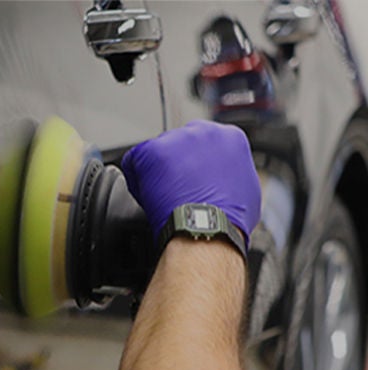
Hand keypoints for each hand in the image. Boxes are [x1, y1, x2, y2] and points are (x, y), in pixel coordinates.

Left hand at [121, 120, 260, 244]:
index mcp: (229, 138)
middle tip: (175, 192)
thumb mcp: (246, 190)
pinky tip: (148, 197)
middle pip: (180, 145)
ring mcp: (177, 139)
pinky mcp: (151, 150)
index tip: (190, 183)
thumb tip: (225, 181)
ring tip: (163, 198)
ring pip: (157, 153)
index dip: (194, 167)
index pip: (203, 145)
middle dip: (176, 166)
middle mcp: (204, 131)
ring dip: (156, 174)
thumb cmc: (229, 219)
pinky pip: (134, 161)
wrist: (207, 228)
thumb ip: (233, 175)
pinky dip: (136, 180)